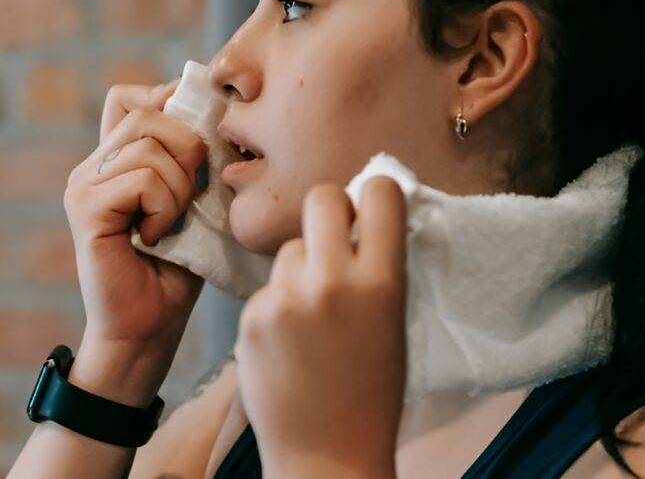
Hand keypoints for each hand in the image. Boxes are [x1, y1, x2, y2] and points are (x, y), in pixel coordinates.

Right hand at [62, 79, 207, 402]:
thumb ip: (191, 159)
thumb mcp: (194, 201)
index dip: (168, 106)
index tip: (196, 146)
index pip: (130, 96)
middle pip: (148, 113)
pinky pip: (142, 179)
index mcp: (115, 159)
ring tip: (171, 223)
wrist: (148, 329)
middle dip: (188, 149)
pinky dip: (164, 207)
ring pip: (149, 145)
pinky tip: (156, 237)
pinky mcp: (86, 208)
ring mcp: (84, 185)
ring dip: (180, 186)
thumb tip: (212, 110)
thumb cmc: (178, 269)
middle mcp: (92, 165)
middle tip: (190, 197)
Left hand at [234, 176, 407, 477]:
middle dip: (330, 212)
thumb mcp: (393, 321)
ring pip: (289, 248)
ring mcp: (285, 299)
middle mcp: (332, 282)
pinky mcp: (251, 316)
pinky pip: (267, 287)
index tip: (370, 210)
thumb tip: (364, 214)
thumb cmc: (372, 392)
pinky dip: (277, 305)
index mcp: (381, 282)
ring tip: (311, 317)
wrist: (327, 455)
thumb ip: (379, 266)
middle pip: (321, 197)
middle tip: (334, 240)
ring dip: (300, 267)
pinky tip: (288, 343)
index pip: (379, 192)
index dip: (375, 195)